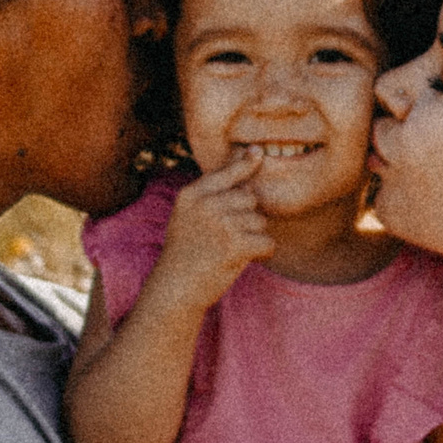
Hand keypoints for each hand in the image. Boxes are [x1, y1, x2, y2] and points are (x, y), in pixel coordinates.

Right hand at [145, 155, 273, 313]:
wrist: (175, 288)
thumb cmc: (185, 254)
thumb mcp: (187, 217)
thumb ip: (211, 195)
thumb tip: (247, 172)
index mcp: (192, 194)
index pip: (225, 173)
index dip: (244, 164)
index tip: (258, 154)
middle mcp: (206, 204)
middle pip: (250, 199)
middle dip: (247, 218)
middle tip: (227, 238)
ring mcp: (221, 223)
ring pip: (260, 221)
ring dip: (253, 237)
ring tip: (230, 251)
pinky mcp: (235, 244)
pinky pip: (267, 242)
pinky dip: (263, 253)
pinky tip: (246, 259)